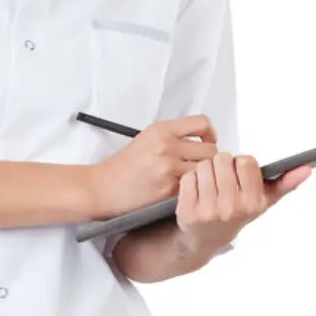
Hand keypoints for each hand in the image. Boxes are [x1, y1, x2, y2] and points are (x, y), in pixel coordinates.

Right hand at [88, 115, 223, 218]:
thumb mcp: (147, 139)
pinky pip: (193, 187)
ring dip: (204, 176)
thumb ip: (173, 136)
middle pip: (210, 150)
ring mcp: (168, 168)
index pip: (202, 123)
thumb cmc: (124, 166)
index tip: (209, 142)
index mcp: (161, 130)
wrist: (104, 187)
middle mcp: (166, 146)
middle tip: (203, 166)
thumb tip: (202, 140)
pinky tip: (183, 191)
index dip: (211, 134)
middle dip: (210, 160)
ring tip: (195, 180)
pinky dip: (192, 189)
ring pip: (205, 170)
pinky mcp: (168, 189)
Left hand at [170, 151, 310, 255]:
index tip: (238, 174)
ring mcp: (209, 211)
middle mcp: (232, 208)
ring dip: (205, 170)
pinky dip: (190, 180)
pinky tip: (196, 192)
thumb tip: (307, 168)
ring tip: (209, 185)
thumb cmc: (236, 214)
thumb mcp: (263, 201)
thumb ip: (285, 184)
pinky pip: (188, 177)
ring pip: (204, 166)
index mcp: (253, 203)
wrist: (205, 239)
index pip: (246, 161)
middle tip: (221, 179)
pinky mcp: (188, 211)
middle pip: (223, 159)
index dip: (240, 164)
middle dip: (221, 164)